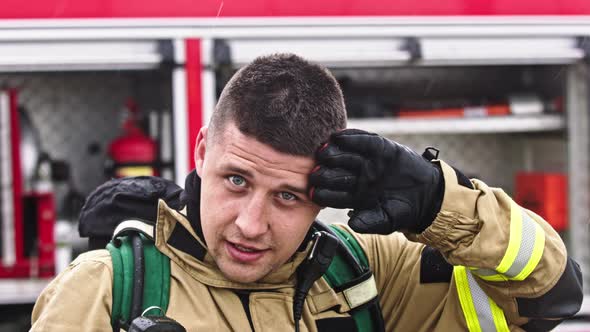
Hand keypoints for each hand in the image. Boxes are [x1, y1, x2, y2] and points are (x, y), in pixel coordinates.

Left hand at [309, 129, 443, 233]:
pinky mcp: (379, 147)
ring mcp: (366, 161)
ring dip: (333, 153)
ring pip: (344, 155)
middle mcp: (355, 177)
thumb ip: (370, 222)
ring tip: (324, 150)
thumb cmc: (403, 210)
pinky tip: (339, 136)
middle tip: (314, 171)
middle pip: (334, 173)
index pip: (333, 195)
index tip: (314, 194)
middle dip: (324, 172)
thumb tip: (353, 224)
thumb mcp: (387, 220)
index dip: (323, 194)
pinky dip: (351, 137)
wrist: (426, 194)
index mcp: (352, 196)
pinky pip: (363, 140)